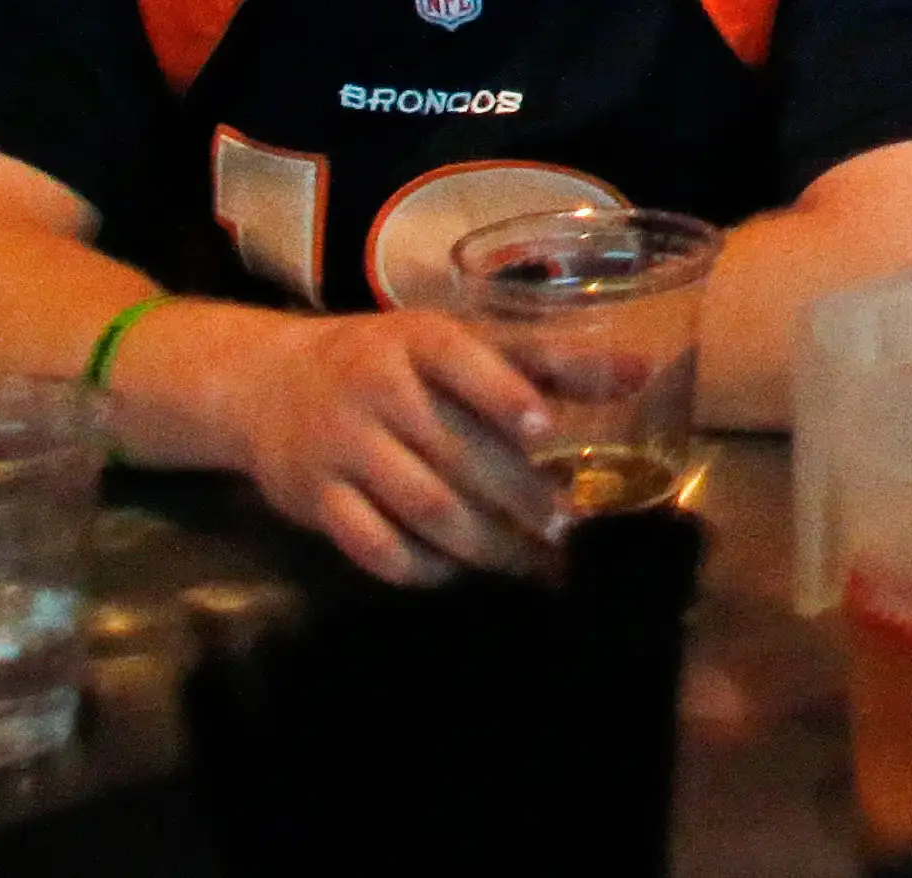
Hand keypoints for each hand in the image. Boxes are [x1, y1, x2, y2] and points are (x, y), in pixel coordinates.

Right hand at [219, 311, 566, 586]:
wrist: (269, 383)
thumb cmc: (393, 360)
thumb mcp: (459, 342)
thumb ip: (546, 362)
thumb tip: (642, 373)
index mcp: (417, 340)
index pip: (460, 359)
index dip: (503, 394)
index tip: (548, 433)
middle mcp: (375, 388)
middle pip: (454, 450)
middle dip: (517, 495)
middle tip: (564, 528)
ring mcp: (340, 446)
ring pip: (421, 505)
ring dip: (482, 542)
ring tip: (529, 561)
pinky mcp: (314, 499)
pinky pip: (372, 544)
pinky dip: (420, 566)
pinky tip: (458, 572)